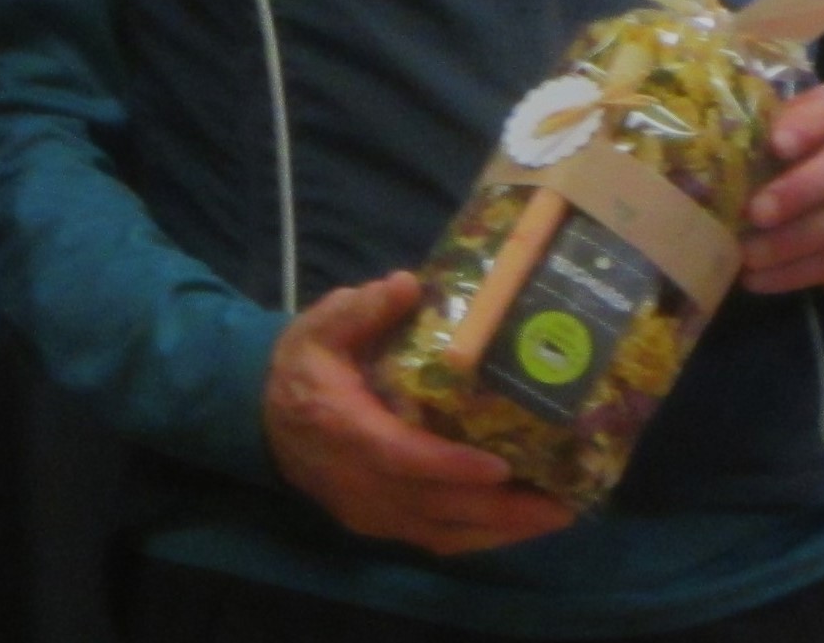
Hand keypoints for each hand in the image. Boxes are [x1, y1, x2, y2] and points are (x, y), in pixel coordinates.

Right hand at [264, 273, 573, 555]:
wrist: (262, 420)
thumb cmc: (300, 370)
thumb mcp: (319, 329)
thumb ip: (361, 310)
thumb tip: (408, 284)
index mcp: (342, 428)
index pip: (399, 456)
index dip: (449, 466)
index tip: (500, 466)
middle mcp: (357, 481)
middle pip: (434, 505)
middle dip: (499, 509)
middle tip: (561, 501)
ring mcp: (369, 510)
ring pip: (442, 531)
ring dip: (501, 529)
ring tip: (556, 513)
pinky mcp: (379, 525)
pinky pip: (435, 540)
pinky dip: (480, 538)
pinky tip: (518, 526)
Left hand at [742, 84, 823, 296]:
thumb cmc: (797, 159)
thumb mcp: (777, 135)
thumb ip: (747, 136)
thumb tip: (684, 153)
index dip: (805, 125)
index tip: (775, 145)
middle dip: (799, 191)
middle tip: (755, 213)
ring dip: (792, 242)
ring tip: (747, 255)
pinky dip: (798, 272)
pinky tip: (760, 277)